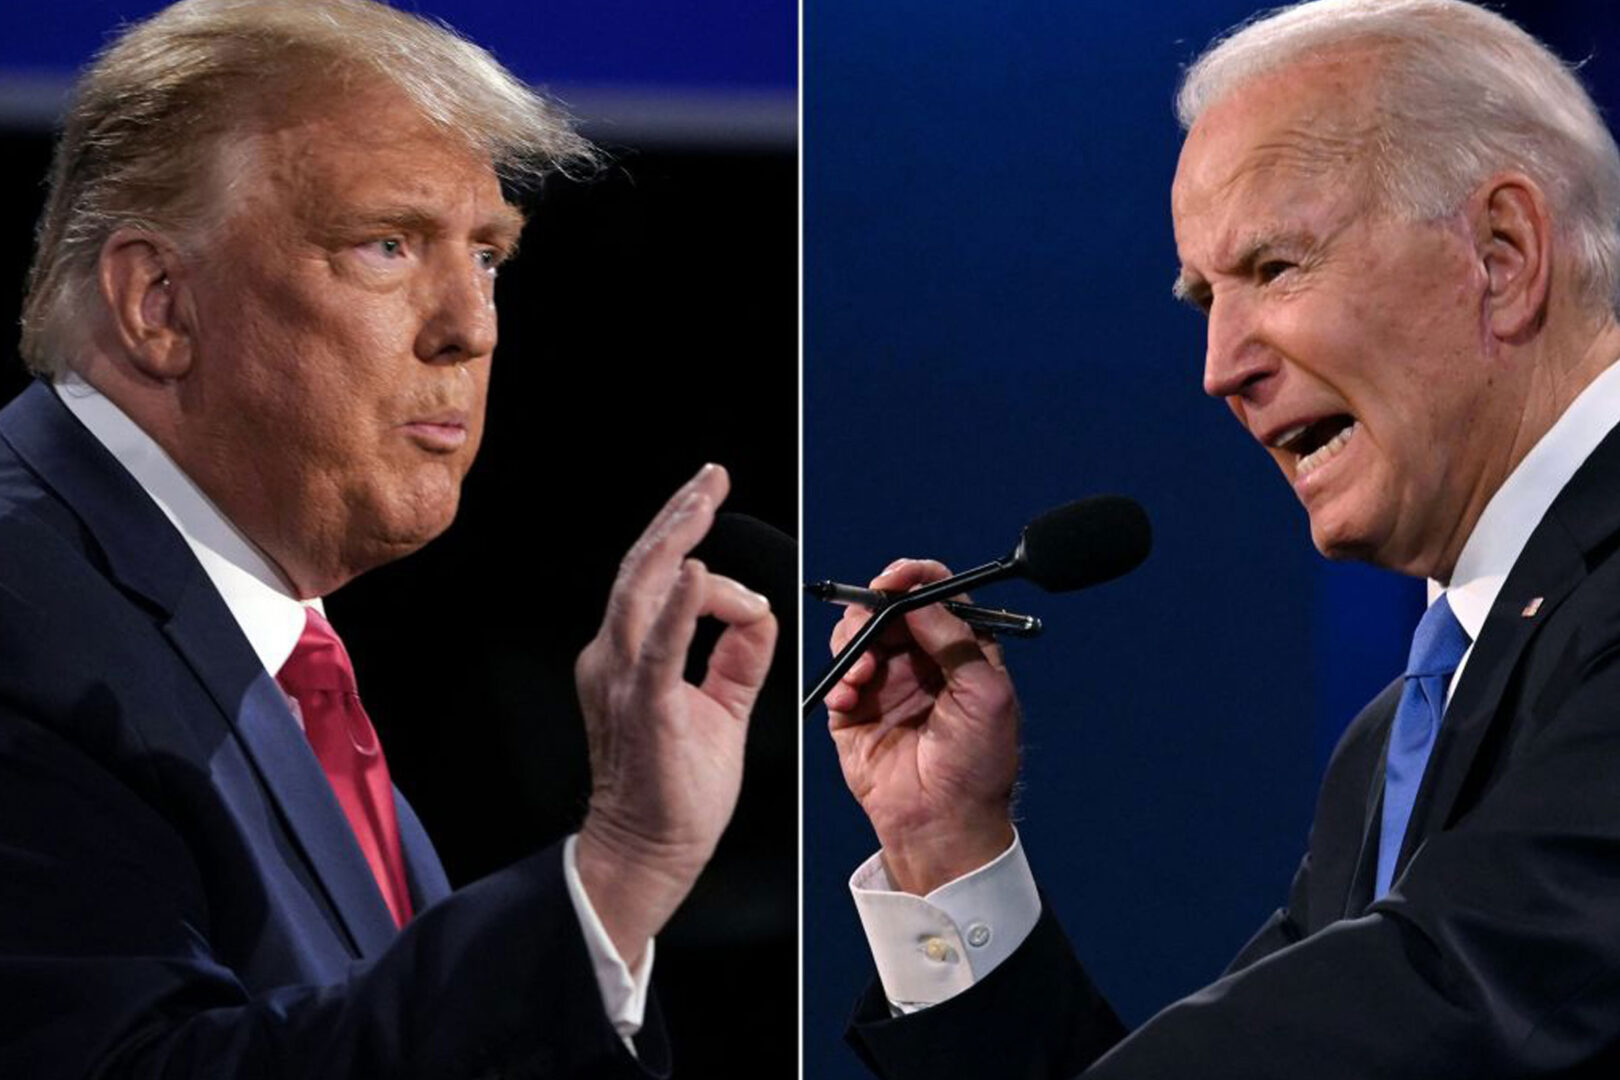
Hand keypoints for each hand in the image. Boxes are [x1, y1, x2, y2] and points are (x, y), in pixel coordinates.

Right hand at [573, 464, 777, 965]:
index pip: (659, 583)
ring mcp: (623, 678)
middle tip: (711, 477)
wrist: (648, 852)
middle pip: (643, 568)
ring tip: (704, 498)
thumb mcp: (719, 707)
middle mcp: (614, 656)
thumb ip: (737, 657)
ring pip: (643, 588)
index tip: (721, 530)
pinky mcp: (644, 706)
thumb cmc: (677, 790)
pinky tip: (697, 573)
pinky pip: (659, 647)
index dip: (693, 551)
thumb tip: (759, 611)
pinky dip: (678, 606)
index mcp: (628, 656)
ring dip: (678, 538)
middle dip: (680, 515)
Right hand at [826, 558, 1018, 894]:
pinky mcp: (854, 710)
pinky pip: (837, 675)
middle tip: (870, 622)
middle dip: (874, 609)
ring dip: (854, 643)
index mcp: (961, 652)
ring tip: (863, 672)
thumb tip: (921, 598)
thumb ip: (955, 639)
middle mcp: (921, 661)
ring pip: (857, 634)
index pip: (937, 595)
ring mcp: (886, 683)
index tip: (895, 580)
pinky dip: (839, 677)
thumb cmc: (978, 768)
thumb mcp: (986, 693)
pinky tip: (850, 696)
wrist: (943, 825)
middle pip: (889, 608)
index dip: (915, 578)